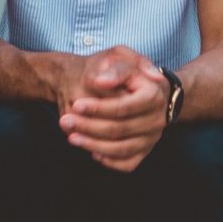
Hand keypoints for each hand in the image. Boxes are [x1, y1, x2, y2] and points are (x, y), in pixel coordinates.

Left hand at [57, 46, 170, 172]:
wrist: (143, 88)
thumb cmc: (127, 72)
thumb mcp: (123, 58)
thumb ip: (115, 69)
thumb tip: (100, 81)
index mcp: (153, 96)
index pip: (123, 107)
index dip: (98, 108)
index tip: (76, 105)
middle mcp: (157, 119)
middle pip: (120, 129)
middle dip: (89, 127)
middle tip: (65, 122)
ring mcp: (152, 137)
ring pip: (123, 149)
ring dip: (94, 145)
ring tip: (72, 138)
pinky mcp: (145, 150)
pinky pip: (129, 163)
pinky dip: (110, 161)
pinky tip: (93, 152)